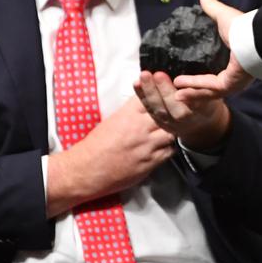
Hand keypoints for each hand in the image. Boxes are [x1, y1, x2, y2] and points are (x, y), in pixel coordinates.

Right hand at [45, 100, 173, 216]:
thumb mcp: (112, 119)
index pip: (151, 96)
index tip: (163, 94)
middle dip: (170, 111)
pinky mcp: (150, 162)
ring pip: (171, 132)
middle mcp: (140, 128)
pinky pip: (168, 151)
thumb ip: (130, 111)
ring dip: (171, 130)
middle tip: (174, 111)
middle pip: (166, 113)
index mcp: (128, 114)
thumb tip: (144, 104)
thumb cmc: (95, 144)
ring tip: (170, 130)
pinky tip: (164, 145)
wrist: (87, 169)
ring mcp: (146, 146)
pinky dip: (169, 147)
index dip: (159, 93)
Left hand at [135, 70, 231, 150]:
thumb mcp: (212, 92)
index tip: (179, 82)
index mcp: (202, 111)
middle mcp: (186, 120)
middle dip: (164, 91)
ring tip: (143, 76)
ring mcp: (172, 124)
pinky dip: (142, 96)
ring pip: (159, 110)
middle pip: (174, 109)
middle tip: (157, 74)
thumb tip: (198, 69)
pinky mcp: (161, 122)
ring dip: (149, 93)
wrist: (201, 122)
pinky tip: (136, 83)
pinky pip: (150, 109)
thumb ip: (204, 86)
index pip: (196, 103)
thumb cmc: (206, 100)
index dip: (189, 94)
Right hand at [173, 0, 253, 96]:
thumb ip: (212, 7)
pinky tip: (179, 84)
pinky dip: (194, 85)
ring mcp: (232, 83)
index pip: (214, 74)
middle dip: (193, 92)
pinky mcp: (229, 84)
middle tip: (175, 92)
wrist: (254, 36)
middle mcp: (233, 76)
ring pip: (207, 91)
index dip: (199, 78)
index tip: (183, 78)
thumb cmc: (241, 28)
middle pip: (209, 88)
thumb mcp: (222, 16)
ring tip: (174, 95)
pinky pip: (209, 86)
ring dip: (190, 92)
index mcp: (233, 63)